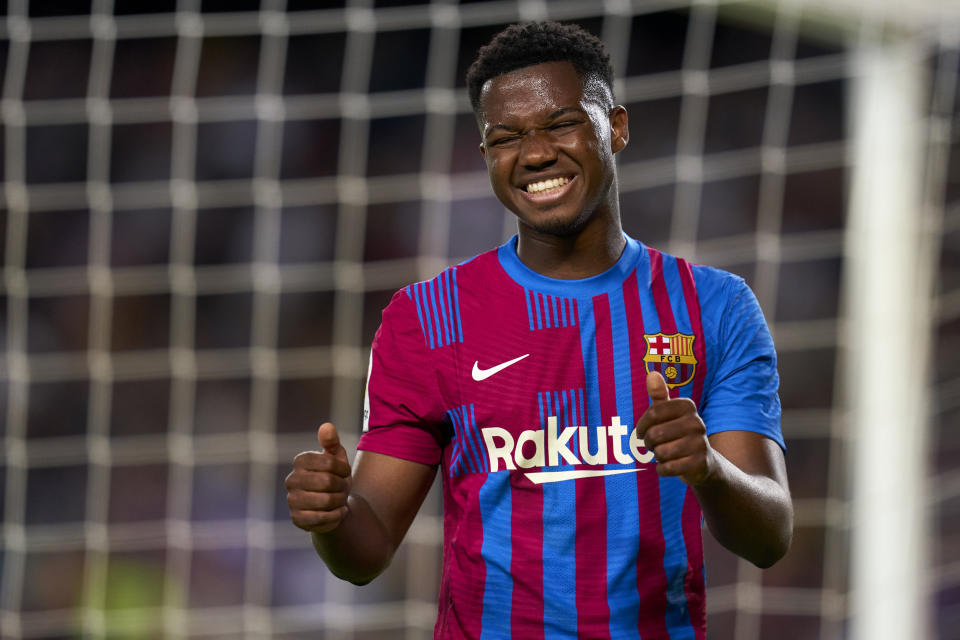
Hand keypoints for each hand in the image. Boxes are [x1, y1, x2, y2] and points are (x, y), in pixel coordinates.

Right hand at [286, 422, 351, 533]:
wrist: (332, 503)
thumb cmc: (335, 476)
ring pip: (325, 501)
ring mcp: (292, 500)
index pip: (329, 462)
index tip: (345, 472)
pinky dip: (336, 516)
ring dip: (339, 501)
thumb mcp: (337, 457)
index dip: (343, 469)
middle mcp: (292, 479)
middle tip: (344, 488)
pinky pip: (322, 518)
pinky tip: (338, 511)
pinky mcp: (297, 518)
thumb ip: (332, 442)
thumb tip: (327, 426)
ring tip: (340, 499)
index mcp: (300, 461)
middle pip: (327, 482)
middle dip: (342, 486)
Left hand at [634, 371, 715, 485]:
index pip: (653, 413)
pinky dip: (663, 469)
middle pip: (655, 434)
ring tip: (665, 454)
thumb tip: (652, 374)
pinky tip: (669, 466)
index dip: (641, 425)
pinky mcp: (699, 463)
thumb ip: (659, 395)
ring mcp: (700, 443)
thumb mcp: (669, 414)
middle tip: (654, 445)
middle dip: (649, 443)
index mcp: (687, 406)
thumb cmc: (678, 433)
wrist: (703, 462)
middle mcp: (697, 422)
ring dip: (657, 456)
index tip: (641, 432)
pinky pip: (668, 467)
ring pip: (661, 452)